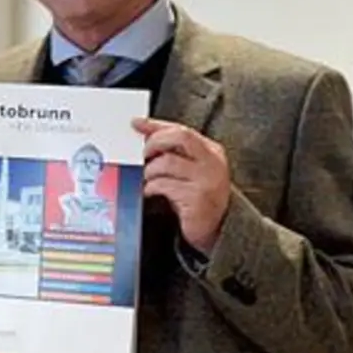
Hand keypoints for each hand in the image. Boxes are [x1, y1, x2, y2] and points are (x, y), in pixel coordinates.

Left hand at [133, 117, 230, 253]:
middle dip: (154, 143)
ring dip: (149, 171)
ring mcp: (207, 180)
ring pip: (167, 162)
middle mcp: (212, 162)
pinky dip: (151, 187)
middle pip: (179, 137)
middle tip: (142, 154)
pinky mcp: (197, 198)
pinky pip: (164, 185)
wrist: (216, 229)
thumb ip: (170, 150)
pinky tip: (151, 192)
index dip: (156, 125)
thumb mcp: (188, 169)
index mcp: (211, 151)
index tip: (136, 123)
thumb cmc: (197, 198)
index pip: (181, 129)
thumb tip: (141, 129)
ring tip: (147, 179)